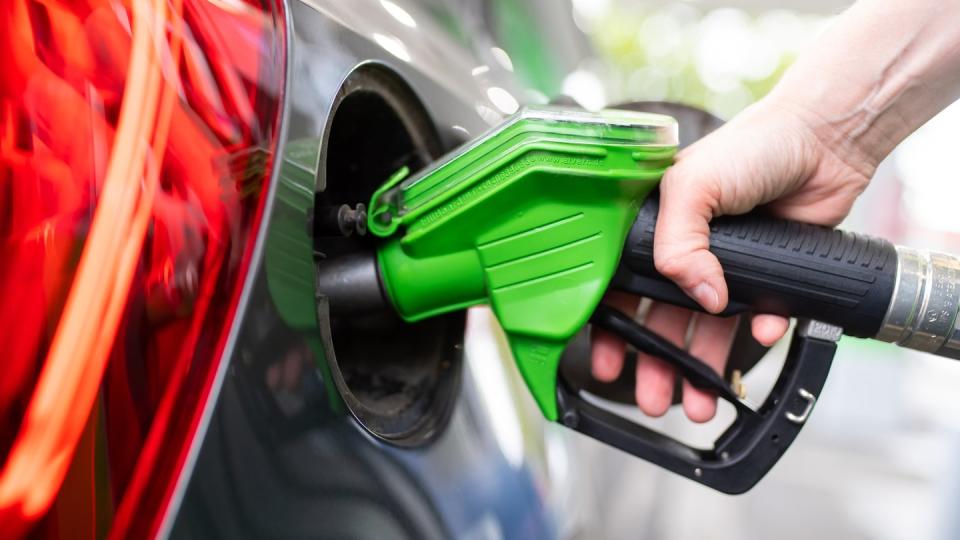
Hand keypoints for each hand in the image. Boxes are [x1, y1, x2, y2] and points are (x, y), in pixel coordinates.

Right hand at [591, 97, 874, 421]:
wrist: (824, 141)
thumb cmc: (753, 145)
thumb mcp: (692, 184)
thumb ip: (678, 245)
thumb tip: (700, 299)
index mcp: (650, 225)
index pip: (619, 286)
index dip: (612, 327)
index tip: (608, 363)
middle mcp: (685, 249)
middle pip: (659, 319)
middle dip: (656, 363)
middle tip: (654, 399)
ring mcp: (725, 263)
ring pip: (705, 329)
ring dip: (701, 366)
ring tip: (700, 401)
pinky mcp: (765, 274)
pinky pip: (757, 317)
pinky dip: (759, 332)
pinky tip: (761, 336)